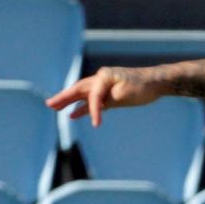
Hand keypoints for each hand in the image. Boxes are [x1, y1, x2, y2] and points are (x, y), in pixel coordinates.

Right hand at [47, 67, 162, 124]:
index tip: (97, 126)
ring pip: (82, 94)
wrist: (155, 82)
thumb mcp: (126, 95)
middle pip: (78, 89)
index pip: (94, 96)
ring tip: (54, 107)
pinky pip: (91, 100)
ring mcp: (103, 85)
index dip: (93, 111)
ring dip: (69, 101)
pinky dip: (82, 107)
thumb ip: (109, 99)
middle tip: (49, 104)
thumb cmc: (142, 87)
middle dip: (63, 98)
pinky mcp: (108, 93)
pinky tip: (73, 114)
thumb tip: (97, 104)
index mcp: (104, 77)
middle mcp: (100, 78)